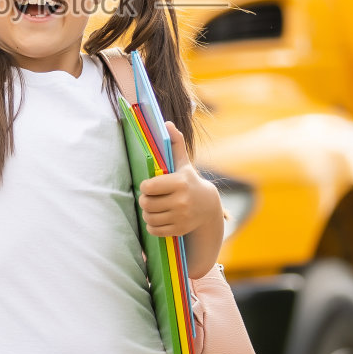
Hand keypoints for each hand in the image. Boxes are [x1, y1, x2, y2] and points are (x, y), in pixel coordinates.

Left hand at [138, 123, 220, 238]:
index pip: (148, 186)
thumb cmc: (190, 182)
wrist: (208, 206)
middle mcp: (181, 200)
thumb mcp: (183, 163)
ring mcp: (181, 217)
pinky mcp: (179, 229)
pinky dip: (152, 226)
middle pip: (146, 203)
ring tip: (151, 207)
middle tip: (148, 197)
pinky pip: (155, 230)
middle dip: (144, 200)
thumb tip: (167, 123)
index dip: (145, 186)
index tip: (149, 185)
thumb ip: (175, 143)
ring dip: (147, 213)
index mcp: (180, 182)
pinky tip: (157, 218)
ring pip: (149, 217)